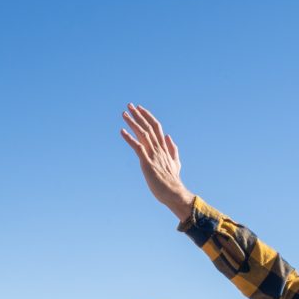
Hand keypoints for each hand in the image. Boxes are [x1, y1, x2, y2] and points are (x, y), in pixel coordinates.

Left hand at [121, 103, 194, 220]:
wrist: (174, 193)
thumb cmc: (172, 181)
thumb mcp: (176, 163)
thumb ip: (173, 149)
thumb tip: (169, 136)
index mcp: (164, 148)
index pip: (156, 127)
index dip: (148, 116)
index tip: (140, 108)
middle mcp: (159, 148)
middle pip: (148, 127)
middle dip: (138, 115)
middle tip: (129, 105)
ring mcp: (153, 155)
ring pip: (143, 134)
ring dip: (132, 123)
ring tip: (124, 114)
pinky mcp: (147, 163)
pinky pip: (137, 147)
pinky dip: (129, 138)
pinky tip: (122, 132)